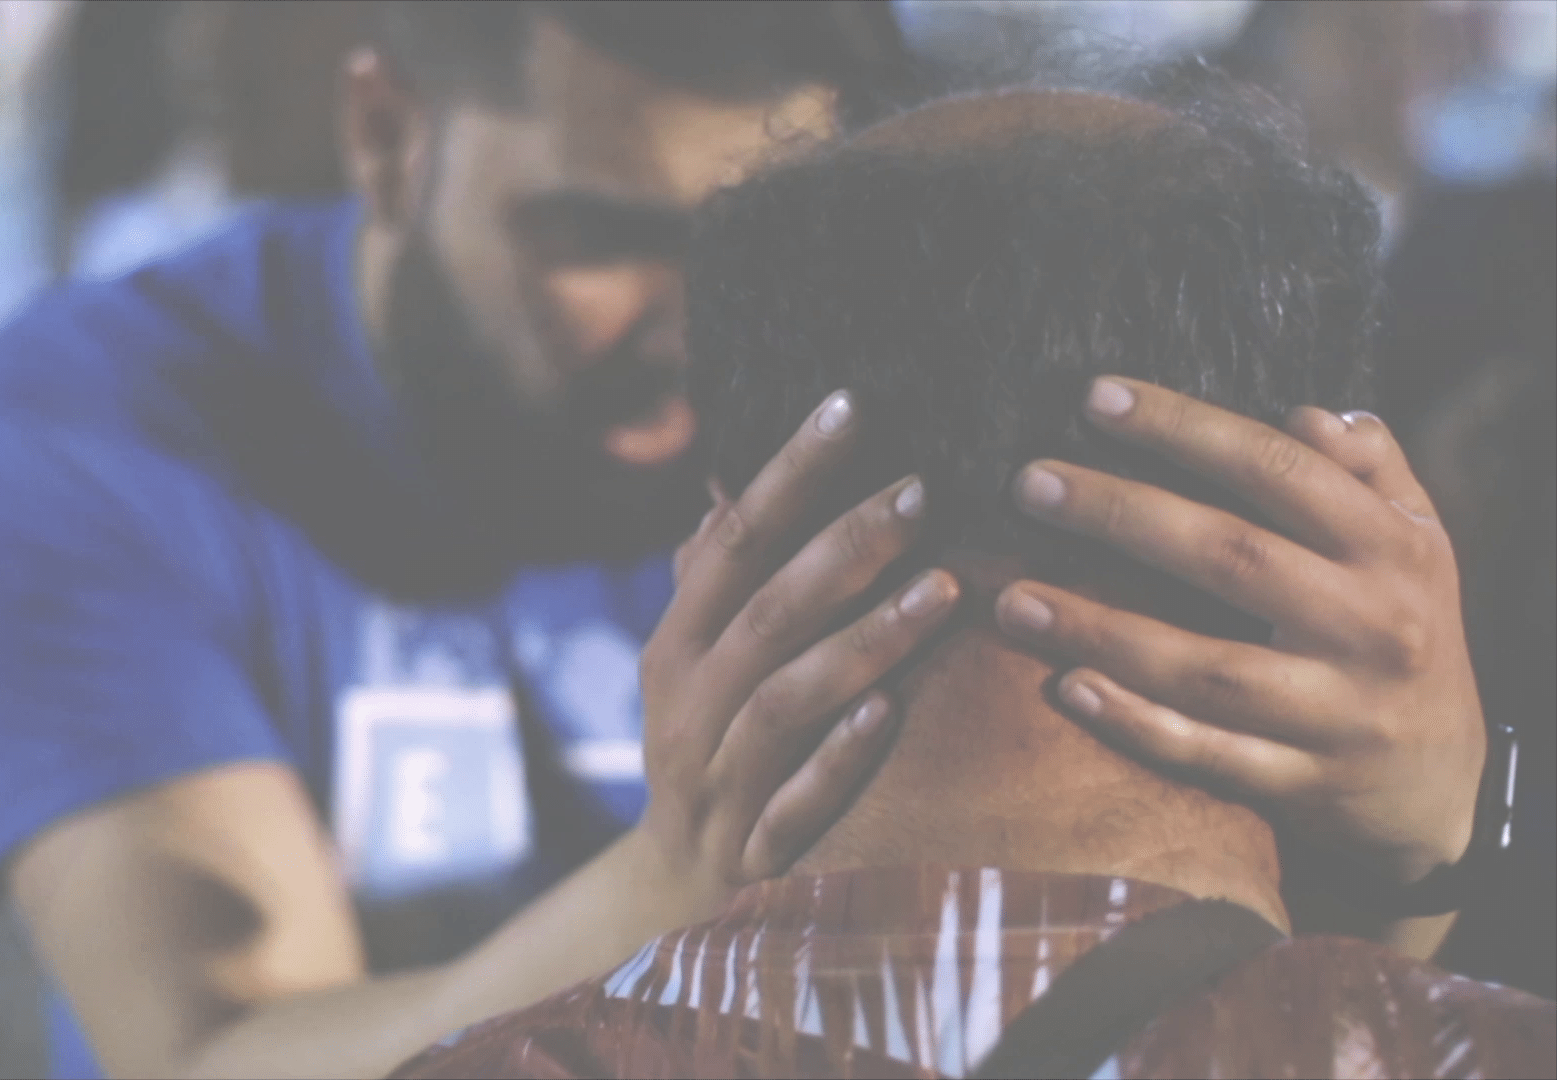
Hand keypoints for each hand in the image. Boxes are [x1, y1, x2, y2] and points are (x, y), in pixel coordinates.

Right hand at [634, 390, 959, 912]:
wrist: (676, 882)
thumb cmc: (711, 740)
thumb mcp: (696, 660)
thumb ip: (713, 577)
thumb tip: (725, 481)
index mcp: (677, 642)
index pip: (733, 538)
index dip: (789, 471)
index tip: (853, 403)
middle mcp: (687, 702)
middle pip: (766, 610)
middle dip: (844, 545)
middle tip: (925, 489)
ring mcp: (717, 776)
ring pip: (787, 697)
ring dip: (865, 639)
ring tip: (947, 587)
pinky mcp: (753, 844)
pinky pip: (796, 797)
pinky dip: (839, 755)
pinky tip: (893, 711)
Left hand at [995, 378, 1485, 888]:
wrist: (1441, 783)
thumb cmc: (1403, 630)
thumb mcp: (1416, 542)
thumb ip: (1369, 470)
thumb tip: (1309, 416)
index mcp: (1392, 550)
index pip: (1278, 470)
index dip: (1185, 430)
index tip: (1094, 399)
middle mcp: (1371, 626)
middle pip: (1231, 558)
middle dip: (1120, 514)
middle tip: (1028, 485)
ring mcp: (1337, 712)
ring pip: (1206, 667)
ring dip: (1101, 630)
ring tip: (1012, 599)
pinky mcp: (1304, 783)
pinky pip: (1209, 755)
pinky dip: (1137, 725)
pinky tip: (1067, 689)